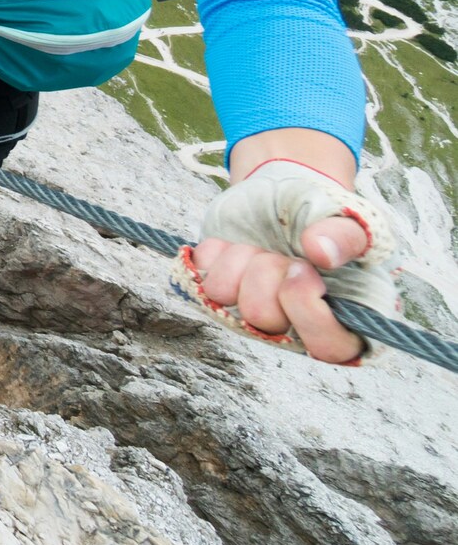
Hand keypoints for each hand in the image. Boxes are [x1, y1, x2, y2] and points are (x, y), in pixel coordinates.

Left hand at [180, 158, 398, 364]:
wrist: (285, 195)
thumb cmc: (323, 217)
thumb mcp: (347, 220)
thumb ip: (345, 237)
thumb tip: (321, 253)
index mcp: (342, 318)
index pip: (328, 349)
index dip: (307, 310)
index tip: (301, 270)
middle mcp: (295, 324)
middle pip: (263, 318)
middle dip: (267, 273)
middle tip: (282, 254)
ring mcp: (252, 309)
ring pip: (223, 298)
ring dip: (240, 259)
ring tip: (261, 248)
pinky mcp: (219, 291)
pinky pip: (197, 277)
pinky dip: (215, 251)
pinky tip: (235, 244)